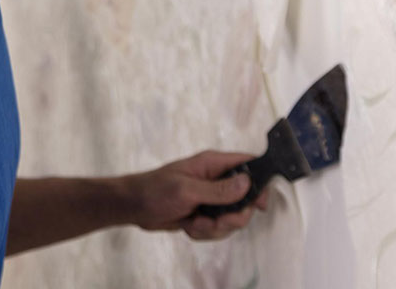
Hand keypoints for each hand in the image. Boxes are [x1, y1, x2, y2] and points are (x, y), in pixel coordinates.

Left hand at [126, 150, 268, 240]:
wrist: (134, 207)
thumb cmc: (156, 190)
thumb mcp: (187, 190)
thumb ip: (218, 190)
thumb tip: (247, 183)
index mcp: (214, 164)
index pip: (247, 164)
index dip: (260, 182)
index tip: (261, 204)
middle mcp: (216, 179)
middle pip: (244, 199)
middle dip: (232, 216)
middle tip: (217, 220)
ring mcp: (211, 197)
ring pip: (231, 218)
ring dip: (214, 227)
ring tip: (195, 223)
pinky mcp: (204, 213)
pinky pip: (217, 228)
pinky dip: (204, 232)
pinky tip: (188, 226)